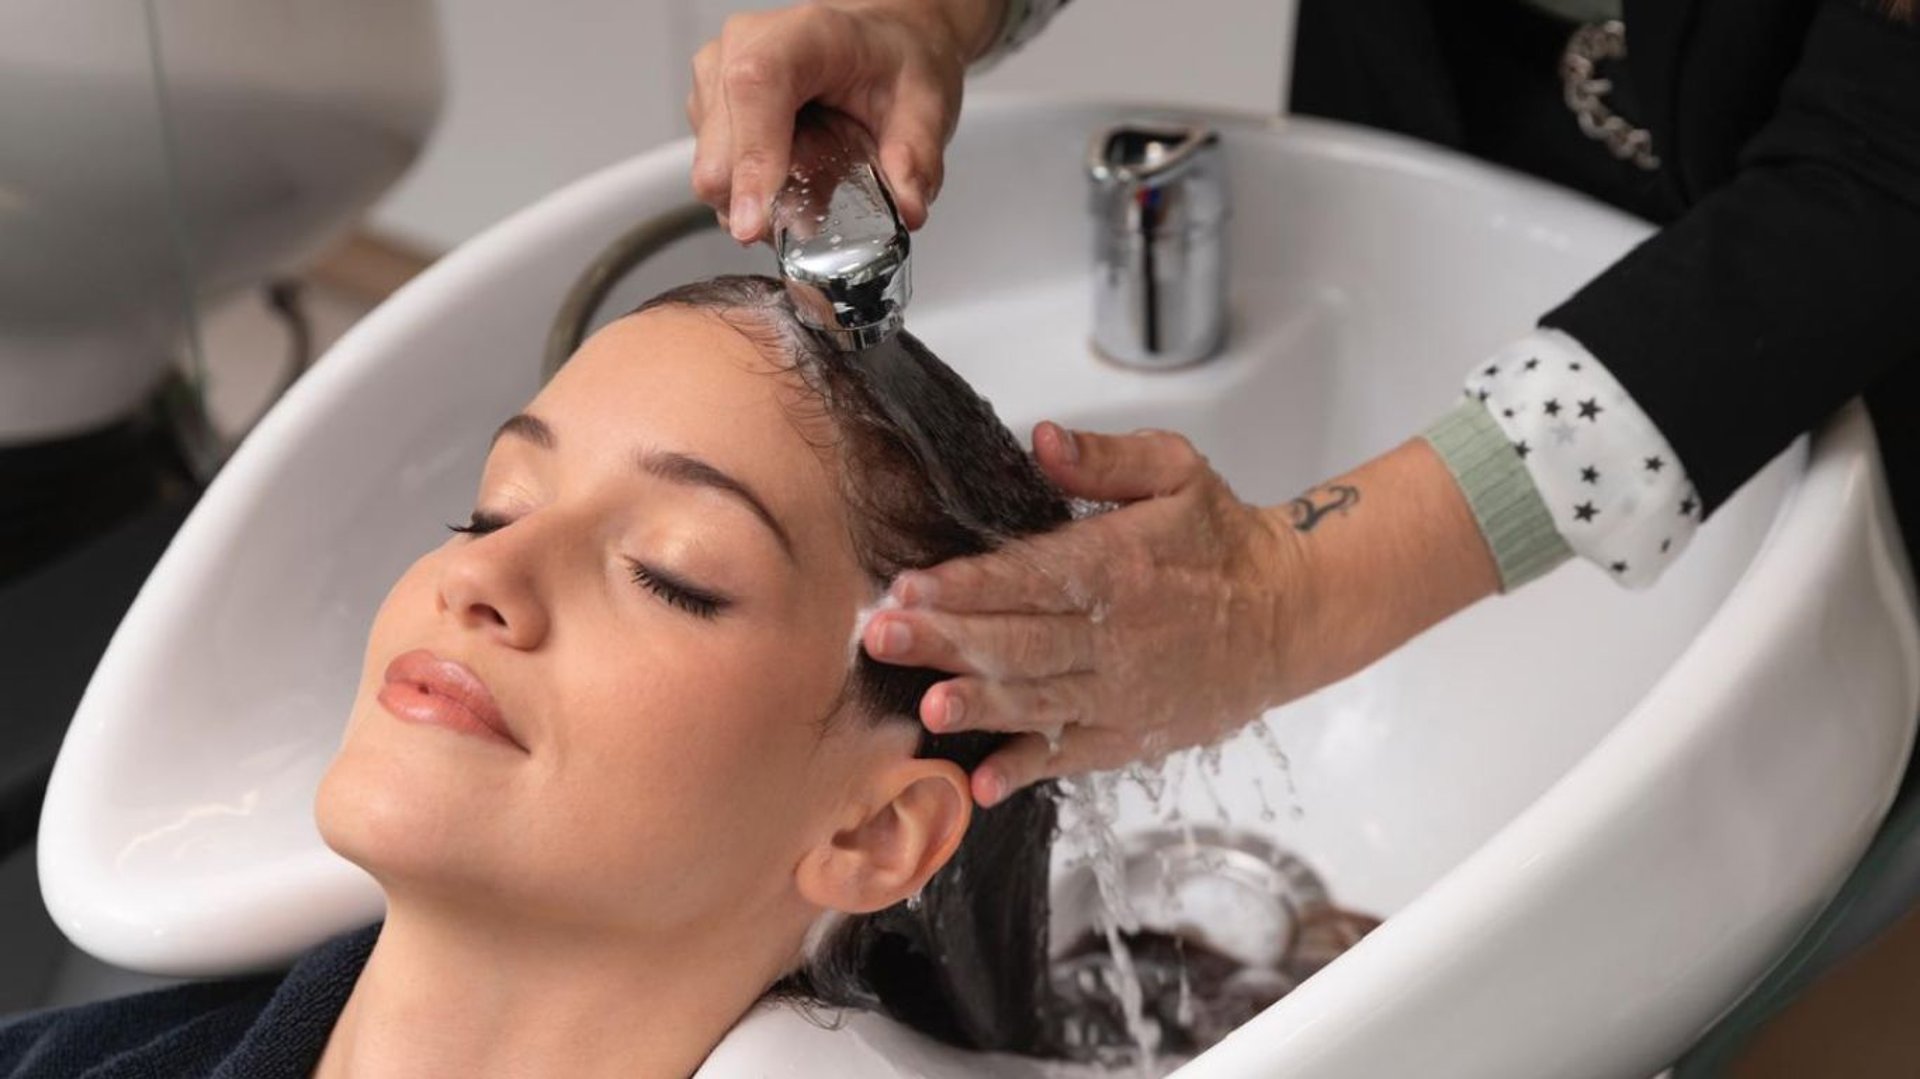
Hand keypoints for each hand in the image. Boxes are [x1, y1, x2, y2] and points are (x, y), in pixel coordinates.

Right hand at [686, 0, 1000, 243]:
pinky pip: (717, 175)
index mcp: (801, 35)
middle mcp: (743, 49)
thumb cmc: (894, 59)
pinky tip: (791, 170)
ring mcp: (717, 80)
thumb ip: (916, 158)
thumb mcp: (924, 105)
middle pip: (720, 151)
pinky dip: (753, 191)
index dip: (751, 160)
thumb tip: (908, 209)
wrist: (883, 43)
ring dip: (760, 198)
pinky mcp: (709, 112)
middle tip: (822, 201)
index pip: (755, 89)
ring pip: (713, 173)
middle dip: (762, 201)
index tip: (754, 224)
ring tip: (813, 173)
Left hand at [862, 423, 1306, 804]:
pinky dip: (1029, 769)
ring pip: (1039, 700)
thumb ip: (1106, 458)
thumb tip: (1042, 439)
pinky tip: (983, 782)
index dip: (968, 584)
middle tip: (883, 639)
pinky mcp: (1133, 734)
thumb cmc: (1222, 539)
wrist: (1289, 614)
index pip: (1031, 575)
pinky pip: (1072, 755)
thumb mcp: (1177, 472)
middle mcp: (1118, 633)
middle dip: (947, 641)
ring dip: (980, 706)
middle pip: (1021, 640)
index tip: (911, 586)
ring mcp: (1125, 691)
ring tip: (928, 711)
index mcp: (1120, 564)